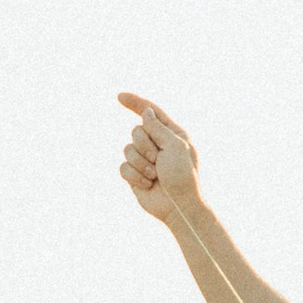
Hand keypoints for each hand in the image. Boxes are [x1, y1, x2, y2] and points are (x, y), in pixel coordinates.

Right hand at [117, 91, 200, 222]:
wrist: (179, 206)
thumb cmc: (183, 176)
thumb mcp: (175, 146)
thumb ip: (158, 127)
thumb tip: (146, 112)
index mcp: (172, 134)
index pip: (151, 112)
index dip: (135, 103)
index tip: (120, 96)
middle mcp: (157, 144)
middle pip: (136, 131)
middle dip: (145, 145)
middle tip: (159, 160)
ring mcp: (145, 159)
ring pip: (127, 149)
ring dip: (141, 163)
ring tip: (154, 175)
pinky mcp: (135, 174)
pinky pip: (122, 167)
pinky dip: (134, 176)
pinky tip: (147, 184)